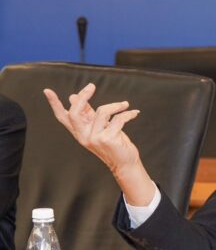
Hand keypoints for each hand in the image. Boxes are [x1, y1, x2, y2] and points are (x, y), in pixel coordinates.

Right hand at [43, 84, 154, 204]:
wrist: (126, 164)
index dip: (54, 104)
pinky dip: (128, 114)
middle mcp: (84, 136)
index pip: (63, 117)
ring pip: (102, 111)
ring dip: (116, 106)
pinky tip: (134, 113)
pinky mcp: (108, 139)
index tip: (47, 91)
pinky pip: (118, 118)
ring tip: (125, 105)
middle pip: (75, 112)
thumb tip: (72, 96)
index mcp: (80, 133)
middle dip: (82, 96)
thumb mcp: (99, 127)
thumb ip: (88, 114)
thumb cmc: (114, 144)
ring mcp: (95, 138)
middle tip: (91, 86)